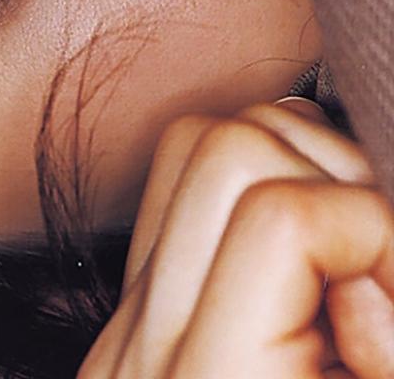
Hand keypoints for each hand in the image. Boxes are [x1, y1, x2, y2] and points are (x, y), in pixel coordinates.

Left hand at [77, 100, 393, 377]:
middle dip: (324, 174)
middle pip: (226, 148)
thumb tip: (377, 266)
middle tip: (368, 263)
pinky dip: (246, 191)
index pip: (280, 218)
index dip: (371, 229)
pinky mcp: (124, 312)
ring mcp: (122, 320)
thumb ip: (387, 347)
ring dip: (285, 165)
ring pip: (191, 142)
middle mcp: (145, 342)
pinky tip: (293, 263)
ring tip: (333, 254)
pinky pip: (172, 193)